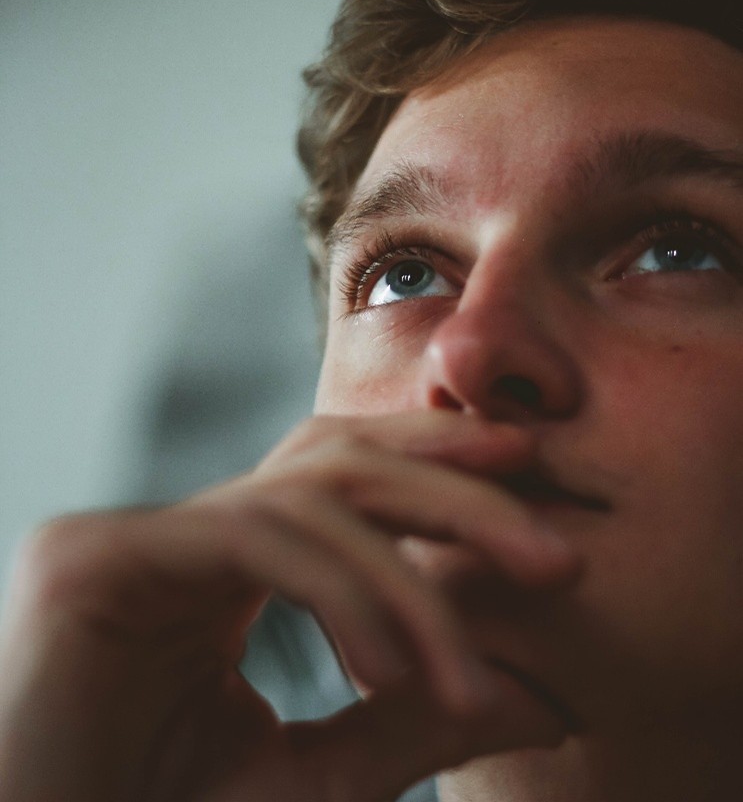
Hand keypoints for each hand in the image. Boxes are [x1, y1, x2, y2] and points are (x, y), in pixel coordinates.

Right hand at [0, 411, 577, 801]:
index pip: (342, 480)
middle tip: (555, 551)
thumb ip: (415, 725)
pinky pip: (252, 539)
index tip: (528, 478)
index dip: (438, 464)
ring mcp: (137, 536)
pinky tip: (386, 667)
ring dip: (408, 574)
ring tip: (472, 672)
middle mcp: (184, 531)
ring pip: (306, 495)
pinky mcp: (97, 559)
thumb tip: (542, 696)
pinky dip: (337, 591)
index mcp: (227, 566)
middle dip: (453, 491)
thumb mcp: (312, 779)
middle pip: (339, 460)